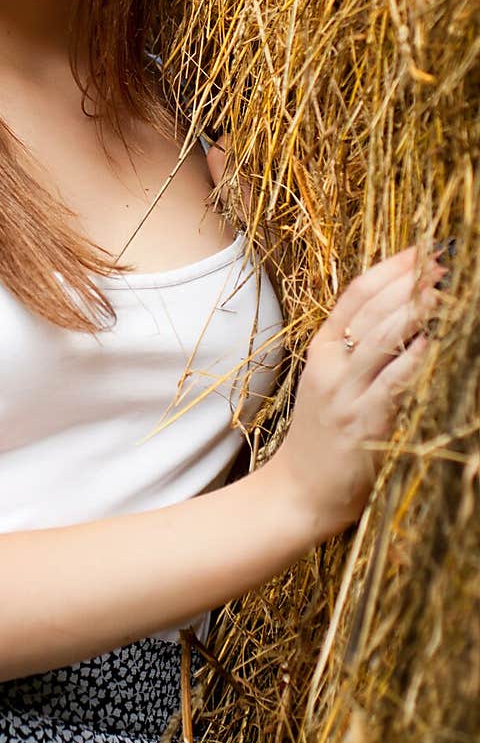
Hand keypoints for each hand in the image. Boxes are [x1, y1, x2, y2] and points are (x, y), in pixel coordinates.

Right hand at [269, 243, 444, 540]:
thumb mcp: (328, 384)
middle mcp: (331, 366)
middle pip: (373, 309)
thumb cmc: (320, 438)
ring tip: (446, 289)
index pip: (355, 294)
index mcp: (321, 350)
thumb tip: (402, 316)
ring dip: (418, 310)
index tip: (422, 250)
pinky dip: (418, 358)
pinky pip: (395, 382)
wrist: (297, 492)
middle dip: (411, 281)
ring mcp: (346, 394)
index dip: (390, 268)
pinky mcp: (365, 424)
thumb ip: (354, 351)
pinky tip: (438, 342)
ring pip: (384, 338)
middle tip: (444, 261)